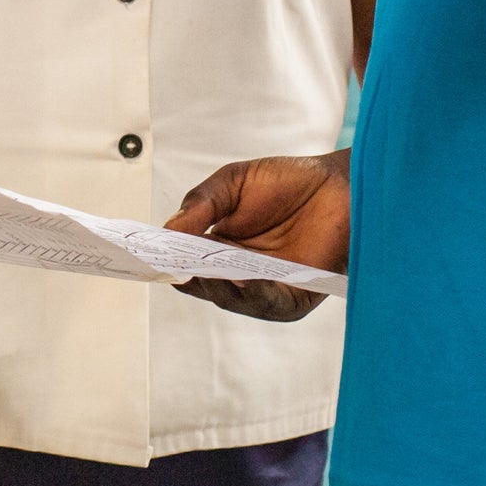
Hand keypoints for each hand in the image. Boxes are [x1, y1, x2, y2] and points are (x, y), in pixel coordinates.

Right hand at [166, 151, 349, 323]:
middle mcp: (240, 273)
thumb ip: (201, 205)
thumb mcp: (232, 184)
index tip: (146, 256)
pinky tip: (244, 280)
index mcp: (220, 248)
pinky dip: (255, 295)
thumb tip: (167, 229)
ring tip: (205, 275)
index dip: (167, 260)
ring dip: (219, 289)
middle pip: (206, 285)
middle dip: (189, 277)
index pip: (187, 262)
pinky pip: (271, 303)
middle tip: (171, 268)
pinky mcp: (296, 297)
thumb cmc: (288, 182)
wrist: (340, 183)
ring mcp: (267, 288)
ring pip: (235, 300)